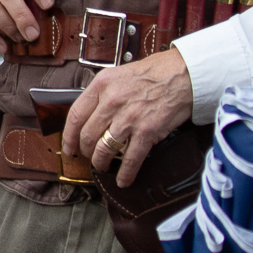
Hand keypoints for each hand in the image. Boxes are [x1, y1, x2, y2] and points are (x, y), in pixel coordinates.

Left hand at [64, 51, 193, 187]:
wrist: (184, 74)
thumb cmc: (155, 72)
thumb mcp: (119, 74)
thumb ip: (103, 92)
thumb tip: (91, 113)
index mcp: (102, 85)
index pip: (76, 115)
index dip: (69, 136)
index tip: (68, 147)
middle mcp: (112, 101)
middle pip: (87, 136)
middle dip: (86, 151)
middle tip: (88, 157)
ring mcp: (129, 118)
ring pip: (104, 149)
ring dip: (101, 162)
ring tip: (102, 166)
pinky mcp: (147, 131)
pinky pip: (130, 159)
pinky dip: (125, 173)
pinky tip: (123, 180)